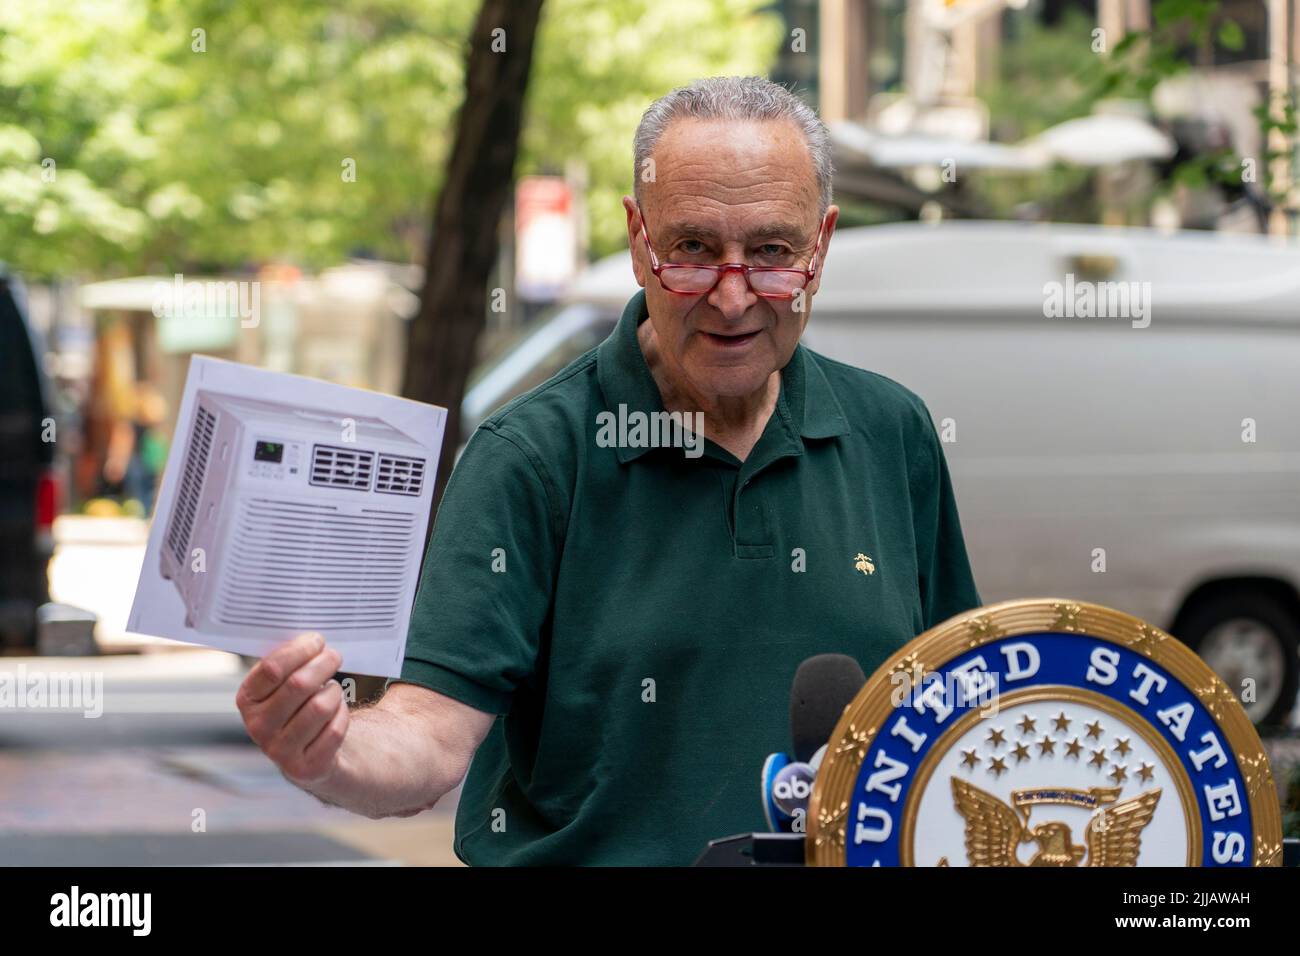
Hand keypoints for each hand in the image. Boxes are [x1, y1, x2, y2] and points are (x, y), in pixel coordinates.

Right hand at [236, 633, 348, 786]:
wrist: (308, 751)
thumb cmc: (297, 705)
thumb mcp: (283, 683)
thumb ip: (289, 661)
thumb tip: (312, 636)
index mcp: (247, 700)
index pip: (272, 669)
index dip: (300, 650)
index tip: (317, 640)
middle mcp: (258, 727)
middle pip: (299, 685)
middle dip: (323, 664)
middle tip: (334, 656)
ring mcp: (279, 750)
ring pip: (320, 707)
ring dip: (333, 692)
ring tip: (332, 688)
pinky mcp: (304, 767)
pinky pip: (334, 730)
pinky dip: (342, 715)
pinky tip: (337, 712)